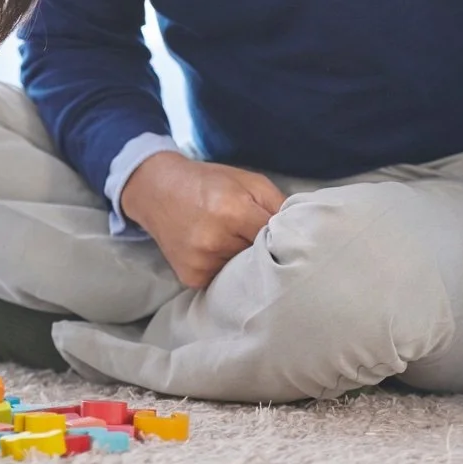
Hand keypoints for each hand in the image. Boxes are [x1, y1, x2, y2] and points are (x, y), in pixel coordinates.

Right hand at [120, 151, 286, 287]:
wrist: (157, 189)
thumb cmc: (208, 183)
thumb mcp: (248, 181)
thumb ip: (279, 204)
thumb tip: (306, 232)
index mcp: (233, 210)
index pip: (277, 239)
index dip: (284, 238)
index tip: (287, 238)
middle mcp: (214, 240)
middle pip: (261, 258)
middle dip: (266, 252)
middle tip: (262, 241)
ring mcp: (200, 262)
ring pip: (244, 274)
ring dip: (247, 264)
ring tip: (235, 243)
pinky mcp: (191, 277)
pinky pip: (223, 282)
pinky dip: (227, 271)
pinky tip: (219, 253)